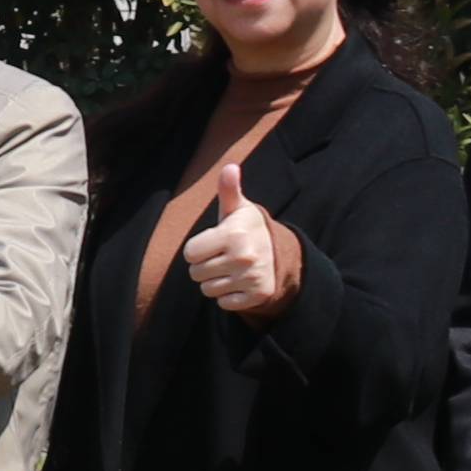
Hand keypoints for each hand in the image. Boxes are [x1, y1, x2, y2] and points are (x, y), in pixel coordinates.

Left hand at [173, 158, 302, 320]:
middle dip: (204, 266)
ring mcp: (251, 278)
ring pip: (207, 290)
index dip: (197, 248)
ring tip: (230, 269)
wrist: (281, 254)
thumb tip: (230, 167)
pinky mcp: (257, 295)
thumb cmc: (248, 228)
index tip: (212, 243)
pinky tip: (239, 282)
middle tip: (221, 257)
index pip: (190, 253)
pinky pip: (223, 303)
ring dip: (214, 282)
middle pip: (196, 273)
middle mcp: (243, 257)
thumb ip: (229, 190)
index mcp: (233, 234)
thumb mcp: (238, 209)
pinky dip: (228, 296)